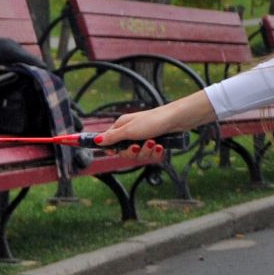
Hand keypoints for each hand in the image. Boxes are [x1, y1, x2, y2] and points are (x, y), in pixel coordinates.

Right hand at [95, 93, 212, 147]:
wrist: (177, 119)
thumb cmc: (153, 121)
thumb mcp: (129, 130)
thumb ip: (112, 137)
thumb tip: (96, 140)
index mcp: (122, 127)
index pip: (110, 142)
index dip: (112, 149)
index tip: (114, 152)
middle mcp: (132, 133)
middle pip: (125, 152)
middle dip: (133, 152)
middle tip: (139, 146)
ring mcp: (144, 138)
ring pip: (139, 155)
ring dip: (147, 152)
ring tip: (153, 142)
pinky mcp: (156, 143)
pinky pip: (151, 155)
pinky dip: (156, 153)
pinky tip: (160, 146)